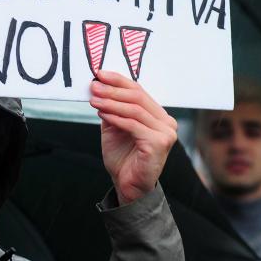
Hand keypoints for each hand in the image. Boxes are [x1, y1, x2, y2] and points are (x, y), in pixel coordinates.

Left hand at [89, 70, 177, 204]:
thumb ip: (112, 108)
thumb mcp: (115, 127)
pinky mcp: (158, 143)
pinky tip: (102, 112)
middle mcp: (166, 122)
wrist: (127, 186)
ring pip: (135, 110)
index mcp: (159, 116)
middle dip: (113, 90)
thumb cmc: (123, 158)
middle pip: (138, 97)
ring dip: (111, 102)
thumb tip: (99, 86)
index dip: (119, 80)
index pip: (139, 91)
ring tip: (94, 98)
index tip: (100, 74)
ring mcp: (165, 133)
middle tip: (94, 86)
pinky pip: (133, 125)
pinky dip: (115, 117)